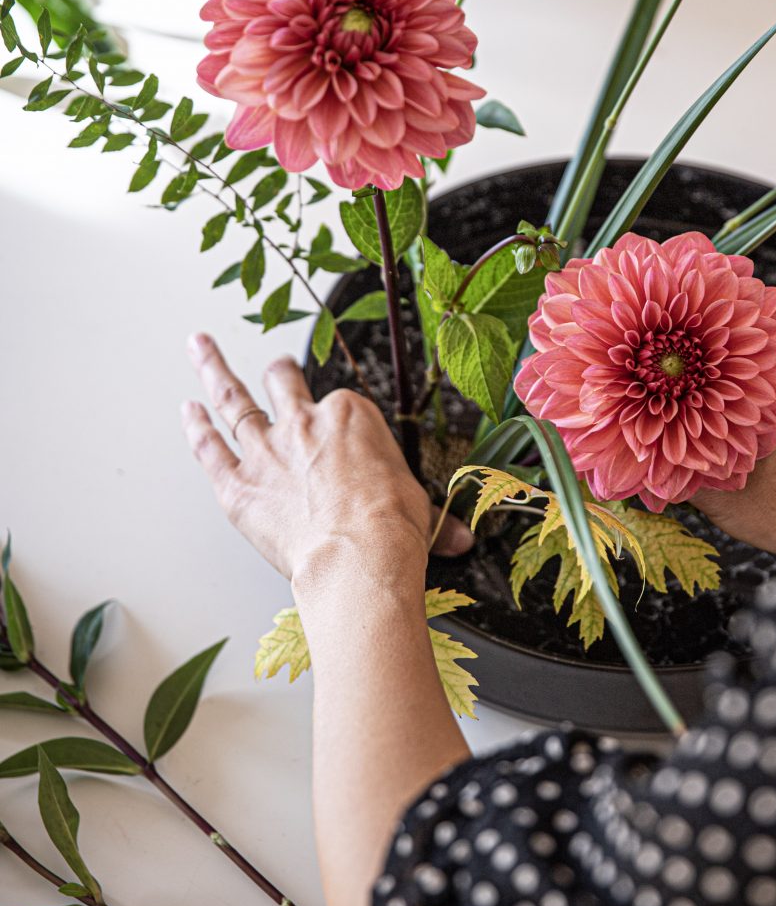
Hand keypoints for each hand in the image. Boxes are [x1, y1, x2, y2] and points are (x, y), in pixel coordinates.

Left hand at [181, 333, 471, 582]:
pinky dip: (196, 429)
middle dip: (280, 372)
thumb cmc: (391, 531)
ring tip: (199, 346)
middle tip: (275, 366)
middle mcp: (303, 424)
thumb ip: (430, 516)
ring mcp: (266, 452)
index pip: (342, 407)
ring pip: (233, 399)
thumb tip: (457, 537)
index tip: (346, 443)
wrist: (359, 560)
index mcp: (349, 417)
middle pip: (285, 384)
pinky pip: (209, 449)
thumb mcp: (420, 509)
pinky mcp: (238, 486)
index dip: (343, 425)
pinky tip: (187, 411)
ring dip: (214, 369)